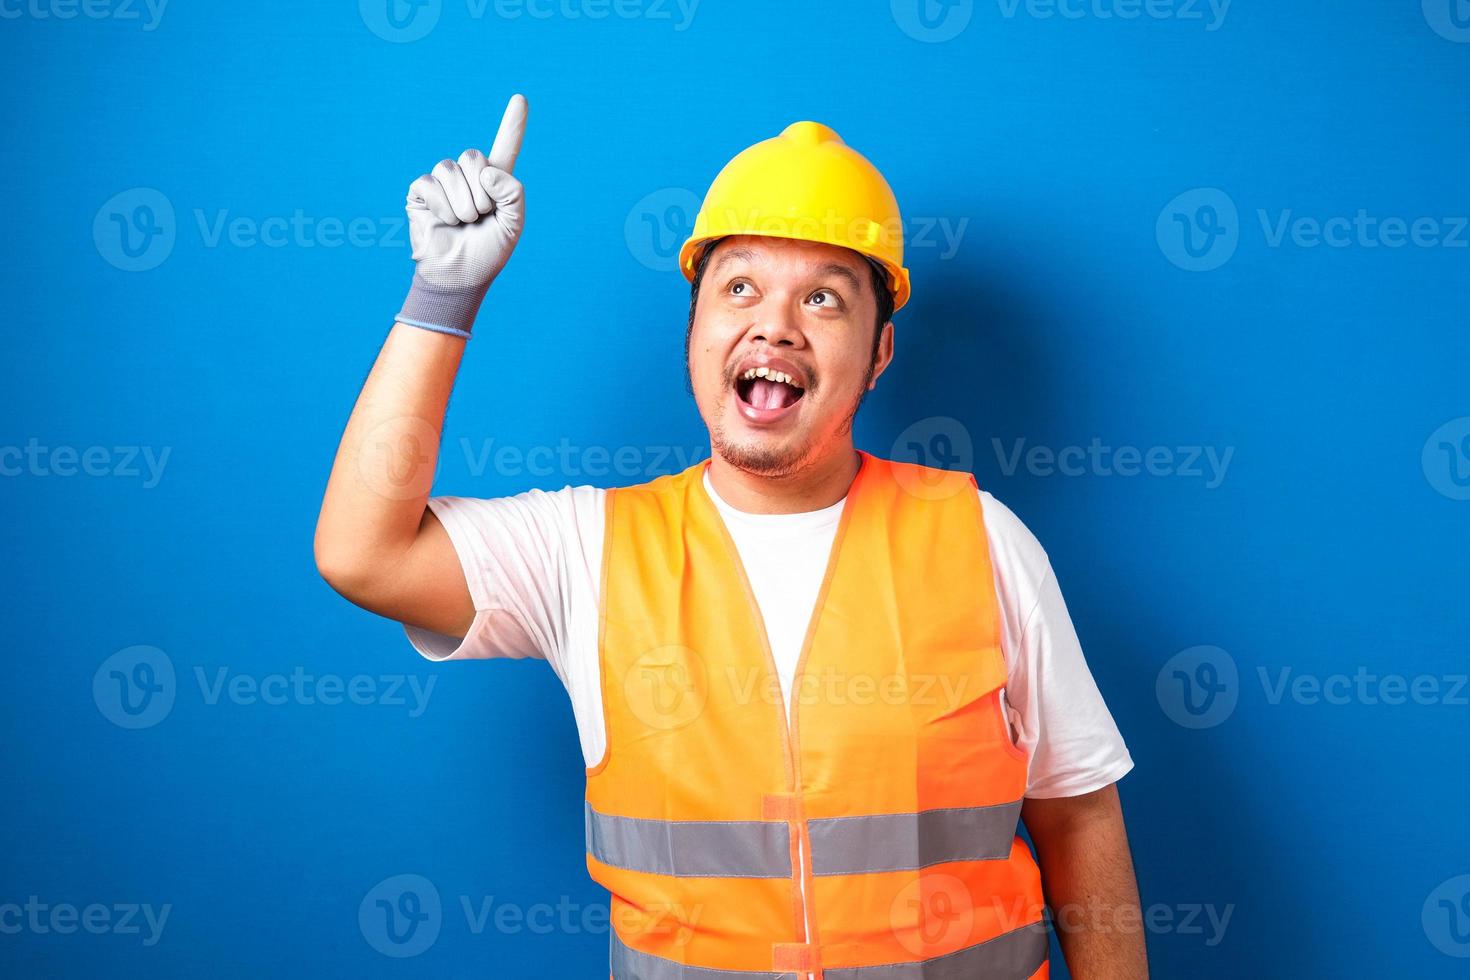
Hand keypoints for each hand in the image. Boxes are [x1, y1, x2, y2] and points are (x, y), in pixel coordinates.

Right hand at [395, 93, 527, 337]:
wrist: (459, 277)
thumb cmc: (487, 254)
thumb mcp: (514, 225)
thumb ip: (513, 193)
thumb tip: (486, 172)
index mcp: (494, 183)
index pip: (505, 147)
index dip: (513, 123)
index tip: (521, 98)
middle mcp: (468, 177)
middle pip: (473, 156)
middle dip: (480, 193)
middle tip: (479, 218)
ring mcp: (443, 182)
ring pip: (451, 169)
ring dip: (463, 203)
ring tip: (463, 223)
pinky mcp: (421, 191)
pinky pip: (431, 184)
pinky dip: (442, 207)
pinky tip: (444, 223)